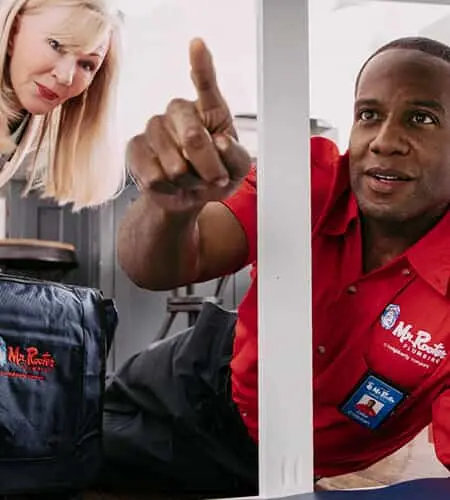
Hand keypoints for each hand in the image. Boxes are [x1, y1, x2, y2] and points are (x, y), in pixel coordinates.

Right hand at [126, 38, 251, 212]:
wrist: (187, 197)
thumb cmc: (214, 176)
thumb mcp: (237, 170)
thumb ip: (236, 157)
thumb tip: (221, 142)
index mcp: (209, 110)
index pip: (206, 84)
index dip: (201, 65)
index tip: (197, 44)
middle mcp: (179, 111)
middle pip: (193, 137)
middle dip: (209, 167)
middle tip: (216, 178)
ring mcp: (155, 127)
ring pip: (175, 164)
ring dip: (189, 182)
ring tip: (191, 179)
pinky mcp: (136, 148)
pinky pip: (155, 176)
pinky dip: (170, 189)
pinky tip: (171, 184)